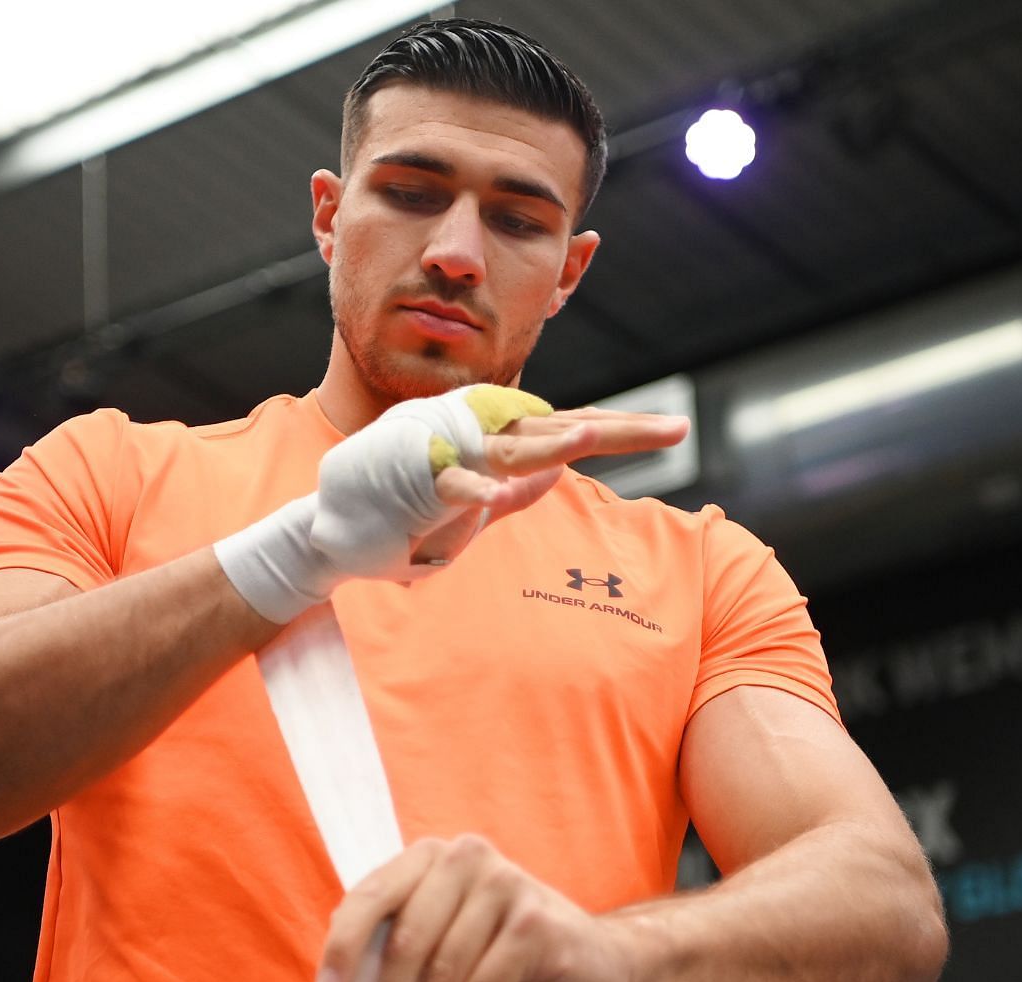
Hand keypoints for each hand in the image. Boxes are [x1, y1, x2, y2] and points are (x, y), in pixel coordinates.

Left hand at [315, 834, 635, 981]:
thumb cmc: (502, 959)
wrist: (595, 961)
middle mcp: (464, 859)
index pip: (372, 895)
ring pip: (442, 978)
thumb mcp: (443, 947)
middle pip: (406, 946)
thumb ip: (398, 952)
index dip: (343, 944)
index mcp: (430, 858)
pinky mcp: (535, 924)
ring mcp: (504, 885)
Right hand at [416, 407, 688, 561]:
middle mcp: (492, 432)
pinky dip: (474, 489)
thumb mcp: (485, 495)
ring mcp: (459, 452)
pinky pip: (454, 484)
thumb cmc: (416, 500)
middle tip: (676, 428)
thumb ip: (522, 486)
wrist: (345, 514)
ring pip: (515, 448)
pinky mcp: (424, 479)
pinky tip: (492, 496)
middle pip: (567, 429)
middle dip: (622, 430)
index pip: (579, 427)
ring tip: (588, 440)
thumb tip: (564, 468)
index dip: (627, 428)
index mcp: (511, 434)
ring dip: (551, 444)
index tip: (675, 428)